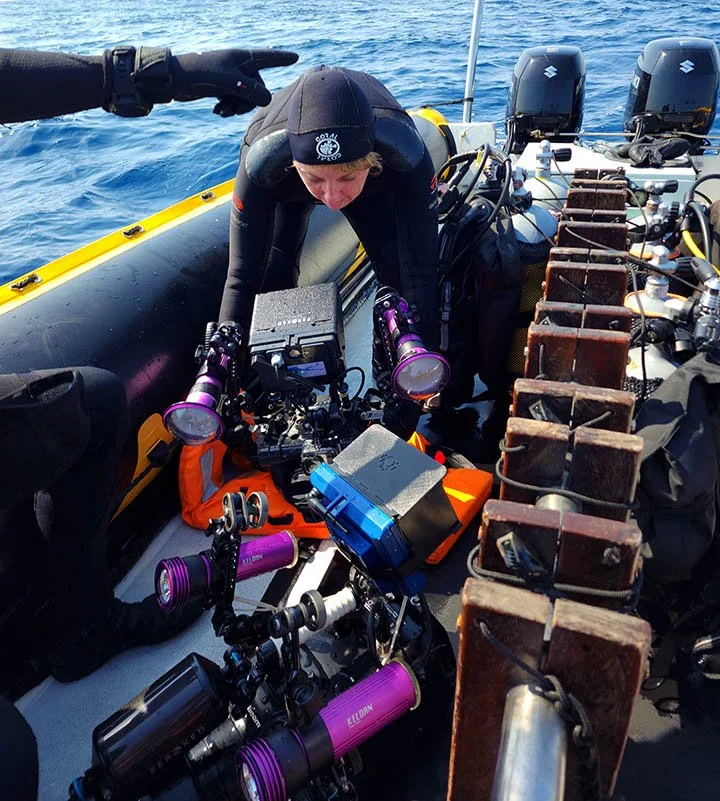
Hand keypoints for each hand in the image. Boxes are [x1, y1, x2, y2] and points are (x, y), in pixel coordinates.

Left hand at [171, 48, 298, 115]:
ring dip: (237, 107)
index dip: (281, 59)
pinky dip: (230, 108)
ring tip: (222, 112)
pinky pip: (237, 101)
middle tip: (231, 109)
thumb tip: (267, 99)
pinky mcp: (223, 88)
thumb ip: (248, 89)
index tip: (295, 57)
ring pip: (247, 97)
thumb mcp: (226, 81)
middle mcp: (239, 67)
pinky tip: (217, 111)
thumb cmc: (200, 74)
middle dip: (247, 101)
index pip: (267, 58)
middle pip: (258, 87)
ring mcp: (231, 78)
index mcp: (241, 58)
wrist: (176, 81)